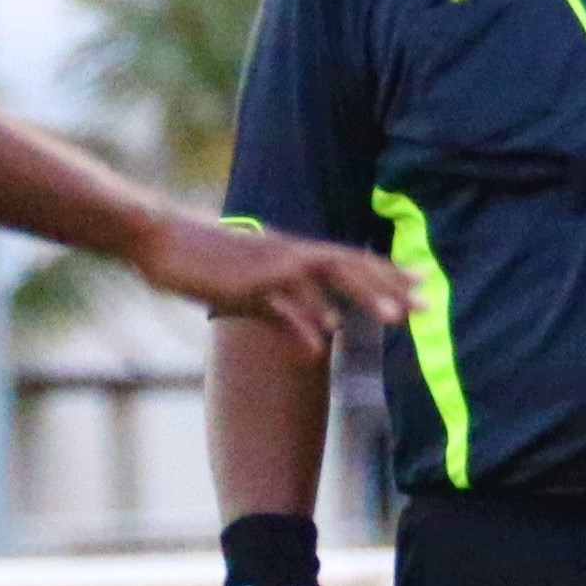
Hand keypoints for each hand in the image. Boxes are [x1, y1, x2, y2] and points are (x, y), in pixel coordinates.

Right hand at [128, 214, 409, 355]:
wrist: (159, 240)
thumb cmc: (204, 266)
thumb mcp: (252, 297)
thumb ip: (288, 319)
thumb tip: (320, 345)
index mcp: (293, 254)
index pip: (350, 262)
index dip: (386, 273)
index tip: (419, 284)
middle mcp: (290, 254)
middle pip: (351, 266)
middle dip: (391, 285)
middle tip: (427, 302)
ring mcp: (270, 265)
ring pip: (327, 278)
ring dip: (362, 296)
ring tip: (396, 317)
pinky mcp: (247, 281)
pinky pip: (282, 301)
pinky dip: (305, 316)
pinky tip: (327, 334)